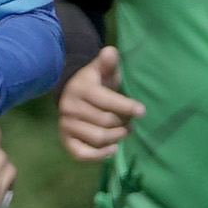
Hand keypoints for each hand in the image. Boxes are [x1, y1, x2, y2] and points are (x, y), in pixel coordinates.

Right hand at [59, 45, 142, 161]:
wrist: (71, 93)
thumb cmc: (95, 82)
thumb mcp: (102, 70)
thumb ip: (108, 62)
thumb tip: (111, 52)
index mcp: (81, 89)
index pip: (107, 102)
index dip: (127, 107)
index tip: (142, 111)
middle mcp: (69, 108)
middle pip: (106, 122)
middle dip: (124, 123)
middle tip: (131, 122)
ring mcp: (66, 125)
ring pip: (99, 138)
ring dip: (117, 137)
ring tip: (124, 131)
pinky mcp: (65, 140)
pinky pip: (82, 154)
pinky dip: (99, 155)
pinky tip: (112, 149)